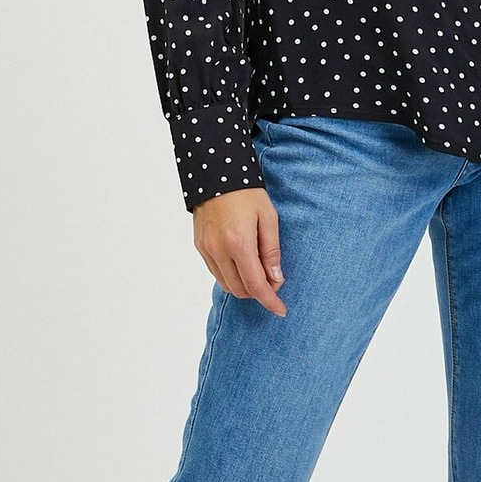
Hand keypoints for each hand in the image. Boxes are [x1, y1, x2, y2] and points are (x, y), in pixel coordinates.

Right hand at [193, 187, 287, 314]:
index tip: (281, 310)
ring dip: (244, 286)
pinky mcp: (199, 246)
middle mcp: (218, 250)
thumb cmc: (246, 192)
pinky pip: (216, 272)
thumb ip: (271, 251)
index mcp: (238, 243)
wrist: (214, 172)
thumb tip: (276, 278)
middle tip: (274, 282)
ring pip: (226, 284)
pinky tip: (243, 264)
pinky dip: (231, 276)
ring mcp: (206, 249)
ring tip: (259, 271)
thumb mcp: (268, 218)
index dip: (270, 300)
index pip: (255, 285)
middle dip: (258, 293)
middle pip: (240, 290)